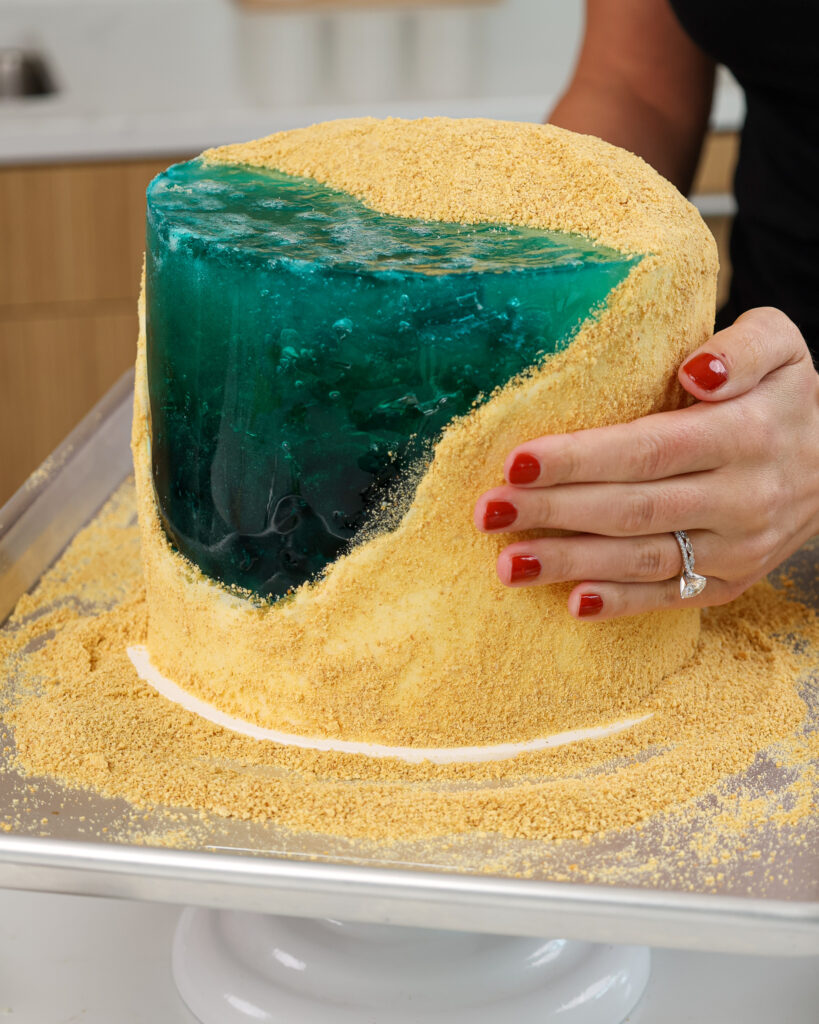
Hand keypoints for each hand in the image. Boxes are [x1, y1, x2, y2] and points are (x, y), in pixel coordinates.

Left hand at [474, 307, 818, 619]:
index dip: (579, 459)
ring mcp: (737, 549)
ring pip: (642, 559)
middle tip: (488, 511)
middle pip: (631, 508)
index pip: (647, 449)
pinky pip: (671, 597)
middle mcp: (741, 498)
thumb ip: (743, 347)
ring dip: (570, 564)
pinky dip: (621, 603)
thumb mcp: (783, 346)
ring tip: (507, 564)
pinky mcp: (733, 583)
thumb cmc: (789, 398)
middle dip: (553, 511)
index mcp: (744, 435)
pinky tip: (572, 602)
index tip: (516, 461)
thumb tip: (695, 371)